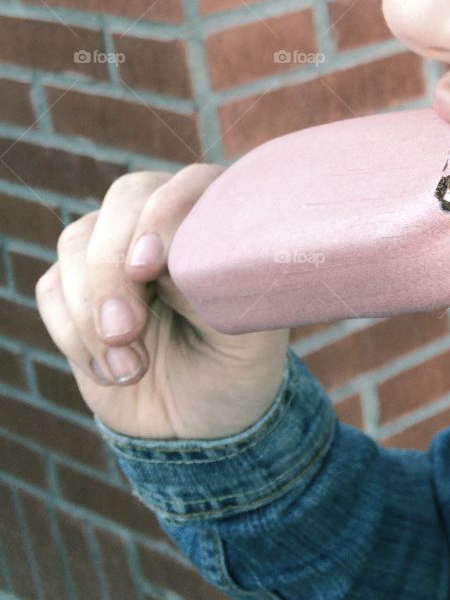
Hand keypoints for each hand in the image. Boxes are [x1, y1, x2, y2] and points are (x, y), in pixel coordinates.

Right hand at [36, 165, 291, 439]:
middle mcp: (165, 216)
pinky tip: (112, 370)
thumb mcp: (246, 332)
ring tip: (131, 368)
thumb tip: (158, 262)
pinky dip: (73, 335)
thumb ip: (213, 288)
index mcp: (219, 213)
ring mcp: (115, 245)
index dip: (161, 219)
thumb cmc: (236, 362)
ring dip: (92, 312)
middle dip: (113, 268)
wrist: (200, 416)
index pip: (189, 184)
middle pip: (124, 201)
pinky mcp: (76, 284)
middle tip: (125, 331)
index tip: (147, 269)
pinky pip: (53, 288)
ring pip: (78, 243)